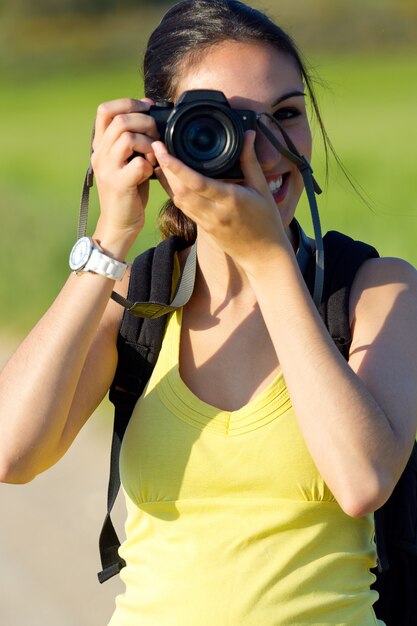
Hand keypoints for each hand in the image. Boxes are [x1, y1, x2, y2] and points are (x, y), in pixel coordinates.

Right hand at [90, 98, 158, 254]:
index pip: (104, 110)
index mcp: (100, 146)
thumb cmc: (129, 191)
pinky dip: (151, 164)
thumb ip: (132, 140)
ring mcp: (107, 169)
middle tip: (156, 135)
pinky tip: (152, 172)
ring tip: (153, 155)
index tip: (147, 108)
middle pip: (119, 120)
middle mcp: (99, 154)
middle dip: (145, 122)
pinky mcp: (119, 184)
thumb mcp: (126, 161)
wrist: (120, 223)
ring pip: (127, 137)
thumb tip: (149, 113)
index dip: (127, 103)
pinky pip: (139, 163)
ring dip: (148, 143)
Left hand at [152, 131, 290, 270]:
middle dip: (164, 168)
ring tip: (158, 159)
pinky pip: (184, 208)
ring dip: (165, 180)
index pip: (196, 181)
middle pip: (180, 190)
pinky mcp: (203, 228)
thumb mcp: (262, 189)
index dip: (175, 166)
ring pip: (178, 200)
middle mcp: (214, 212)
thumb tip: (249, 134)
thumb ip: (251, 161)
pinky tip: (169, 179)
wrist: (264, 256)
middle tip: (156, 146)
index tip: (162, 149)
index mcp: (229, 199)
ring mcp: (207, 222)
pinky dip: (174, 192)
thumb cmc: (267, 222)